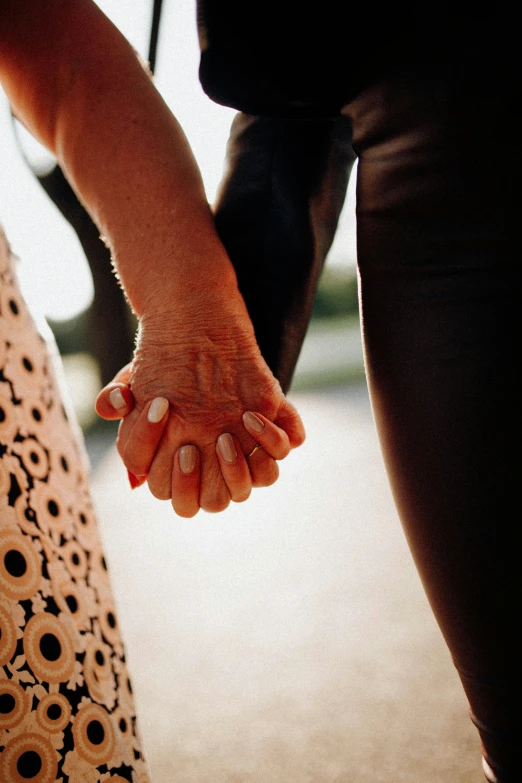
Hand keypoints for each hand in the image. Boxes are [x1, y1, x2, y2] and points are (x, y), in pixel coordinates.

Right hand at [95, 304, 304, 516]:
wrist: (203, 334)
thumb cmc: (166, 367)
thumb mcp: (134, 379)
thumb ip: (116, 397)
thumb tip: (113, 406)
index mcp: (175, 465)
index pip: (166, 490)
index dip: (162, 470)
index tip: (161, 423)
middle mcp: (210, 466)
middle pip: (207, 503)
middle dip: (195, 483)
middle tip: (190, 449)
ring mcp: (243, 453)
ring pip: (243, 490)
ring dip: (236, 471)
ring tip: (224, 438)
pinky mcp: (272, 433)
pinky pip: (280, 455)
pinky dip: (271, 441)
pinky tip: (251, 415)